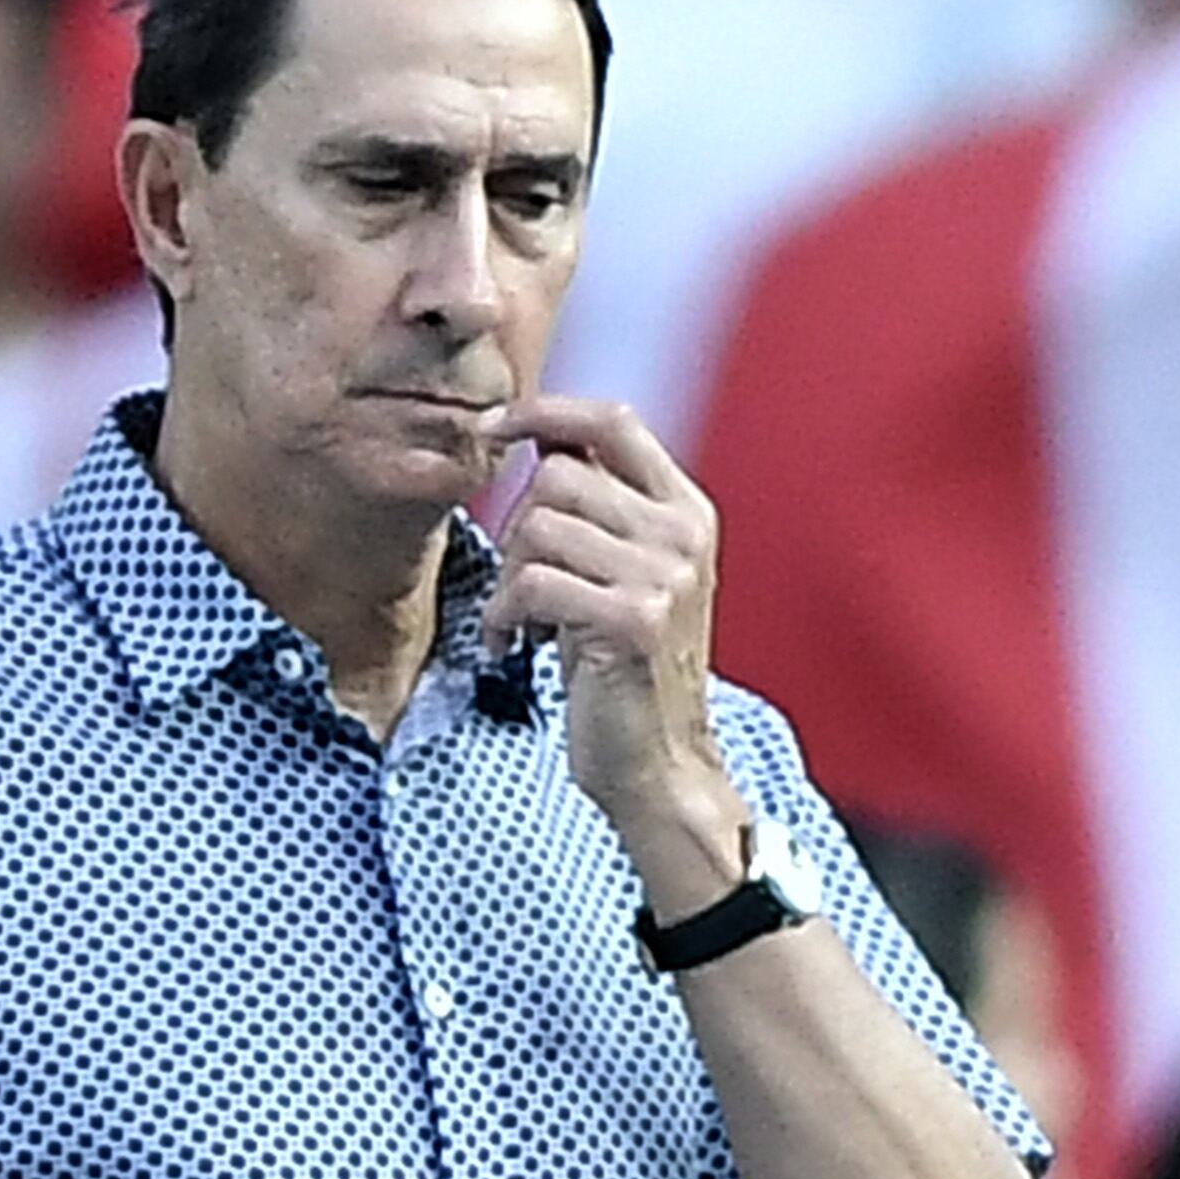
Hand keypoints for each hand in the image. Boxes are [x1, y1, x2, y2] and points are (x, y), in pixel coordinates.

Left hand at [480, 397, 731, 897]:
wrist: (660, 768)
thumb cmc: (625, 673)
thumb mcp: (621, 575)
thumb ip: (599, 508)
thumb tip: (538, 435)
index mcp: (687, 513)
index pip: (614, 420)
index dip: (546, 410)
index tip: (492, 427)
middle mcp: (684, 536)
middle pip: (559, 477)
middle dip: (517, 529)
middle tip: (523, 589)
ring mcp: (665, 577)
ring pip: (540, 527)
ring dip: (509, 580)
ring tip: (524, 623)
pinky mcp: (634, 621)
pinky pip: (533, 583)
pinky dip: (506, 618)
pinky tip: (516, 648)